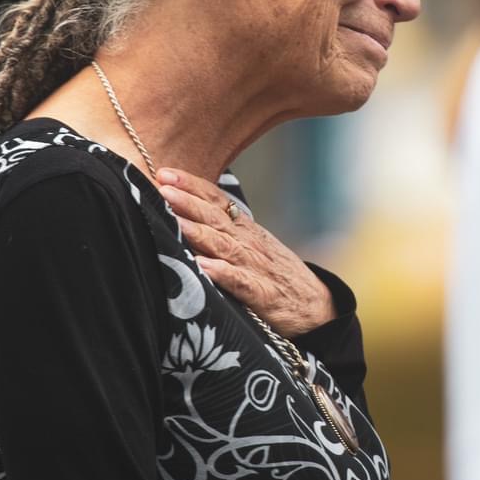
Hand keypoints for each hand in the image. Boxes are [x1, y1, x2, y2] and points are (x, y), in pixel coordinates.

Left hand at [156, 167, 335, 337]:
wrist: (318, 306)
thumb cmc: (276, 275)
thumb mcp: (252, 246)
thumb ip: (224, 232)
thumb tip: (184, 217)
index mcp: (245, 230)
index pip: (217, 201)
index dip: (192, 186)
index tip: (164, 173)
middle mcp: (249, 243)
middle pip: (215, 218)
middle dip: (188, 201)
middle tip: (162, 186)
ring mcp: (257, 267)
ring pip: (224, 246)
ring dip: (198, 232)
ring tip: (176, 221)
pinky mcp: (263, 295)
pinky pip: (240, 282)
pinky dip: (222, 273)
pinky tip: (203, 267)